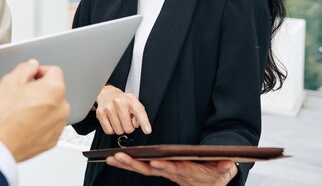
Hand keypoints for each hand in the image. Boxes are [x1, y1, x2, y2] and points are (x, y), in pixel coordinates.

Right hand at [0, 59, 69, 161]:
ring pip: (52, 108)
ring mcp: (59, 125)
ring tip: (22, 112)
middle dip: (40, 90)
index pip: (53, 71)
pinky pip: (49, 124)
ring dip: (41, 106)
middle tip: (22, 95)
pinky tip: (25, 123)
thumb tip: (32, 66)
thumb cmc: (4, 117)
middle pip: (53, 90)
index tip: (30, 76)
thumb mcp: (9, 81)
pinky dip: (40, 122)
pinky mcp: (53, 139)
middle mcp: (62, 107)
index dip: (39, 71)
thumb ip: (25, 68)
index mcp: (54, 89)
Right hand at [95, 85, 150, 134]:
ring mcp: (108, 108)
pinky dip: (111, 129)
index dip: (144, 123)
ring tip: (119, 120)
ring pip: (118, 130)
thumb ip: (139, 114)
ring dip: (120, 128)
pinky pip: (109, 131)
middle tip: (126, 120)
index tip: (147, 130)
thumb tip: (135, 124)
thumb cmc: (122, 101)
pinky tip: (112, 121)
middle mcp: (119, 102)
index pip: (139, 112)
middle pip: (128, 128)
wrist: (107, 94)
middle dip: (128, 127)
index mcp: (130, 99)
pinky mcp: (100, 113)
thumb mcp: (134, 104)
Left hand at [106, 152, 237, 185]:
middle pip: (151, 169)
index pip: (173, 169)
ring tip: (111, 158)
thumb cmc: (214, 175)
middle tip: (119, 157)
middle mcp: (171, 172)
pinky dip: (127, 164)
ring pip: (143, 169)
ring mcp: (164, 172)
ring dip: (127, 164)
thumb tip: (228, 162)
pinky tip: (113, 159)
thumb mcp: (222, 171)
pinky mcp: (159, 170)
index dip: (164, 167)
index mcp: (186, 172)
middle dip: (135, 164)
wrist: (209, 183)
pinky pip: (141, 167)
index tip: (155, 163)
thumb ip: (223, 167)